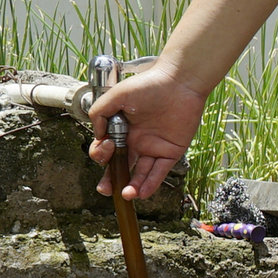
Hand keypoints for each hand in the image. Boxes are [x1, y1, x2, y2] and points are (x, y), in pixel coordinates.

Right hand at [88, 65, 207, 200]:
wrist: (179, 82)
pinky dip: (150, 184)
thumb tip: (98, 135)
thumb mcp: (116, 96)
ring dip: (132, 186)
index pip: (108, 150)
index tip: (107, 146)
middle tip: (105, 189)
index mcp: (122, 129)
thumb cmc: (148, 85)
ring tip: (126, 195)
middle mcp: (137, 141)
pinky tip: (140, 193)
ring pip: (141, 174)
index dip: (102, 154)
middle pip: (122, 167)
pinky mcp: (171, 152)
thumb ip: (100, 113)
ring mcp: (154, 148)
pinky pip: (160, 172)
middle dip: (112, 180)